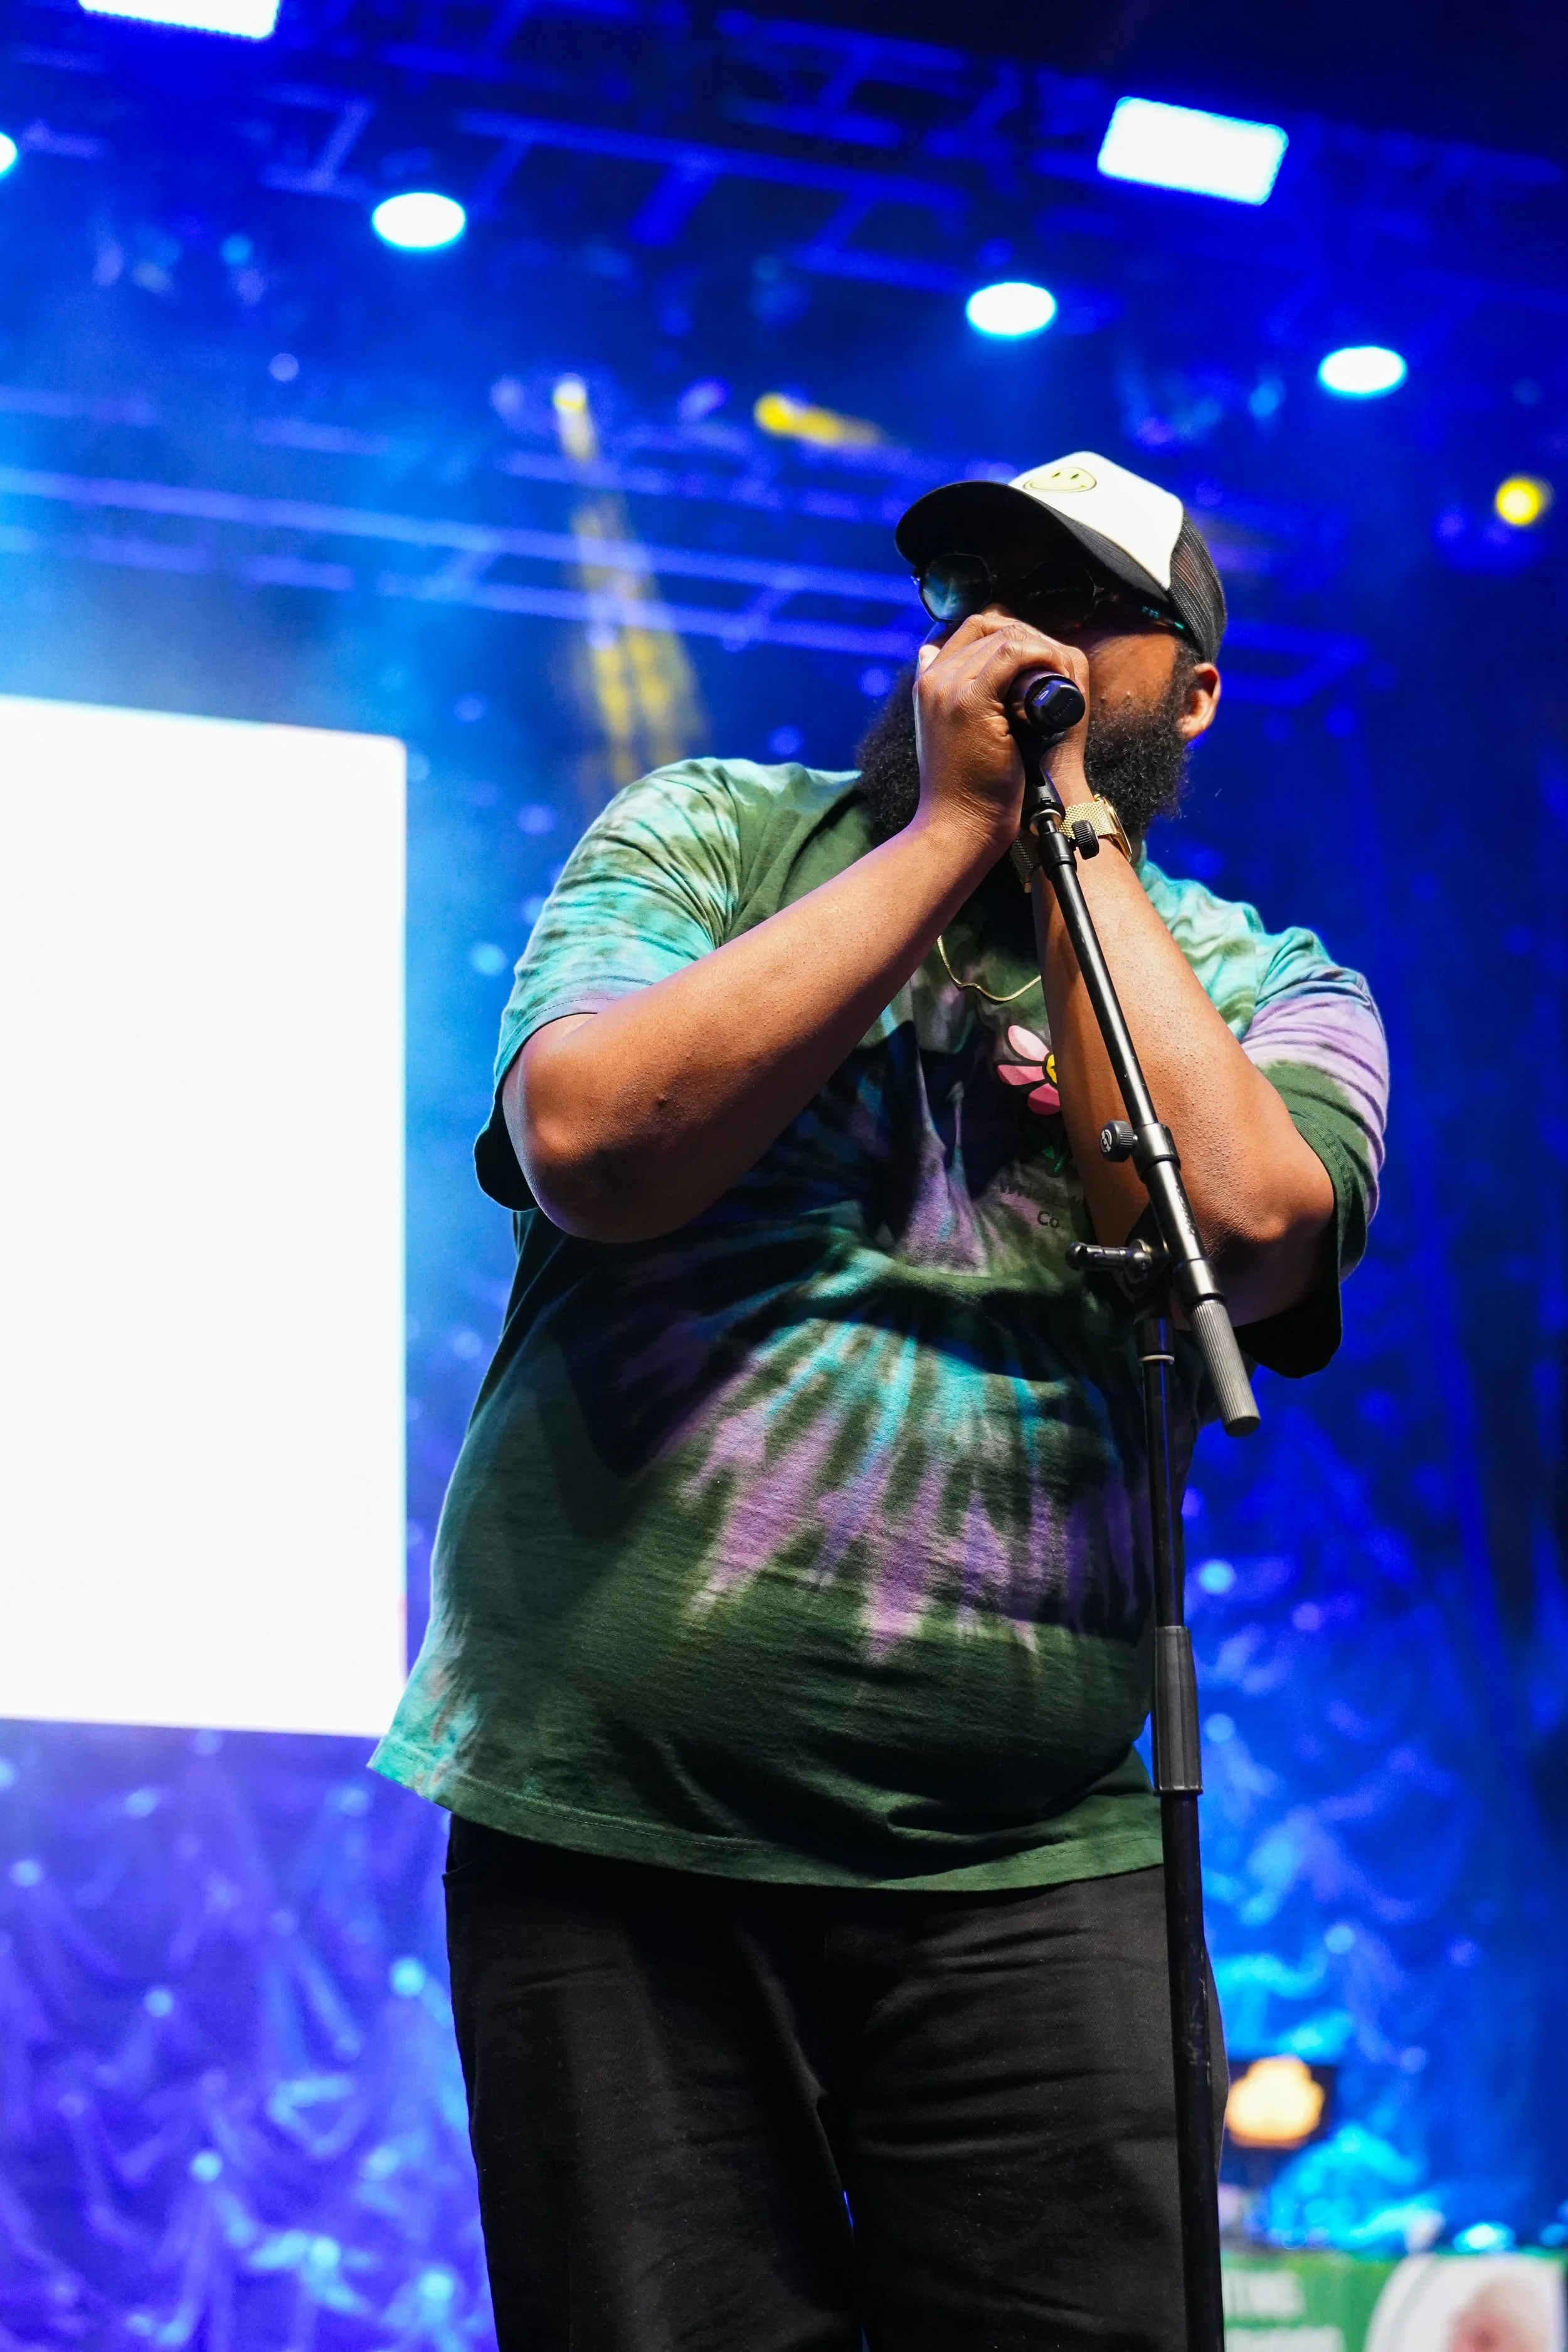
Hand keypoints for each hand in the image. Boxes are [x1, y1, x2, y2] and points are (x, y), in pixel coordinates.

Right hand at [913, 611, 1092, 855]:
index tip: (1034, 659)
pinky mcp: (970, 702)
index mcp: (927, 685)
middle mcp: (932, 680)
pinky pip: (1011, 654)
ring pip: (1001, 637)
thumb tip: (970, 674)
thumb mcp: (955, 737)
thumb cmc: (965, 790)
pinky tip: (1054, 673)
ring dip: (1038, 647)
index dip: (1006, 634)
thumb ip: (955, 703)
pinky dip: (1039, 656)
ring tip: (1057, 673)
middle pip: (986, 627)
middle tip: (1052, 665)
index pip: (969, 631)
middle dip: (1026, 638)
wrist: (959, 826)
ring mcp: (948, 689)